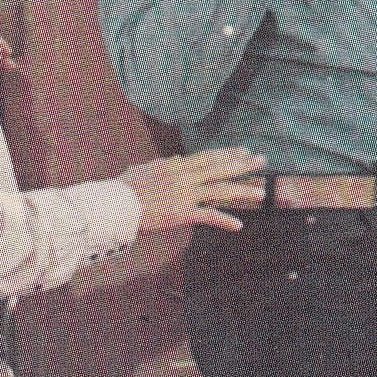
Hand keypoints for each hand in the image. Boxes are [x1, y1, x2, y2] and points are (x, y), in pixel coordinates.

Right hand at [121, 147, 264, 233]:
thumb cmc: (123, 189)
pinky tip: (239, 225)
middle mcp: (184, 177)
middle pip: (219, 168)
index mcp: (175, 166)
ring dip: (242, 191)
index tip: (244, 150)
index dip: (228, 153)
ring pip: (220, 191)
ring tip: (261, 192)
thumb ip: (165, 164)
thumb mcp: (144, 170)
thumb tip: (179, 158)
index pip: (208, 156)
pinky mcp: (182, 214)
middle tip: (263, 160)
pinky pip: (207, 216)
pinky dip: (224, 221)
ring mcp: (185, 195)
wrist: (113, 206)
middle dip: (243, 164)